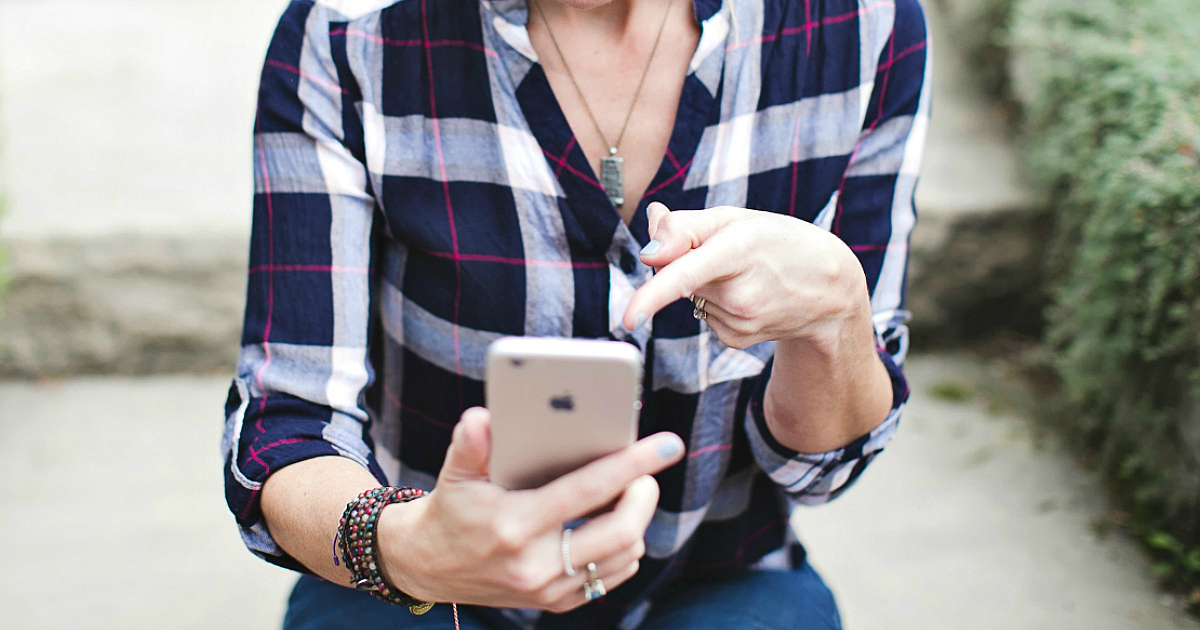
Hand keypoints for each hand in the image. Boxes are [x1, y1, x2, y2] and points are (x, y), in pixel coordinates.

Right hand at [377, 407, 685, 611]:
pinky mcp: (554, 602)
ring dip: (637, 522)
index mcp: (514, 525)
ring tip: (630, 492)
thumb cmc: (450, 509)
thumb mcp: (454, 473)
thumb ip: (470, 444)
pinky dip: (623, 547)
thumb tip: (484, 418)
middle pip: (622, 533)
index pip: (587, 490)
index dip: (631, 464)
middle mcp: (534, 564)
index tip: (667, 445)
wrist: (427, 566)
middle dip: (644, 496)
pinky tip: (613, 521)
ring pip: (623, 556)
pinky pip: (609, 576)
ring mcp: (547, 589)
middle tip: (645, 473)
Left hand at [624, 202, 870, 348]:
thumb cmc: (777, 242)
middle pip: (677, 276)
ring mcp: (739, 322)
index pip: (687, 274)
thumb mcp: (736, 219)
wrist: (828, 287)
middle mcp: (740, 293)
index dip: (653, 295)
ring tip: (746, 274)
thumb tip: (647, 248)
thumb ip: (683, 227)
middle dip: (686, 260)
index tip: (631, 317)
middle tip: (729, 251)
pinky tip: (746, 295)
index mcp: (740, 251)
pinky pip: (702, 314)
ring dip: (703, 283)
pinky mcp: (735, 339)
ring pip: (689, 296)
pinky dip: (714, 302)